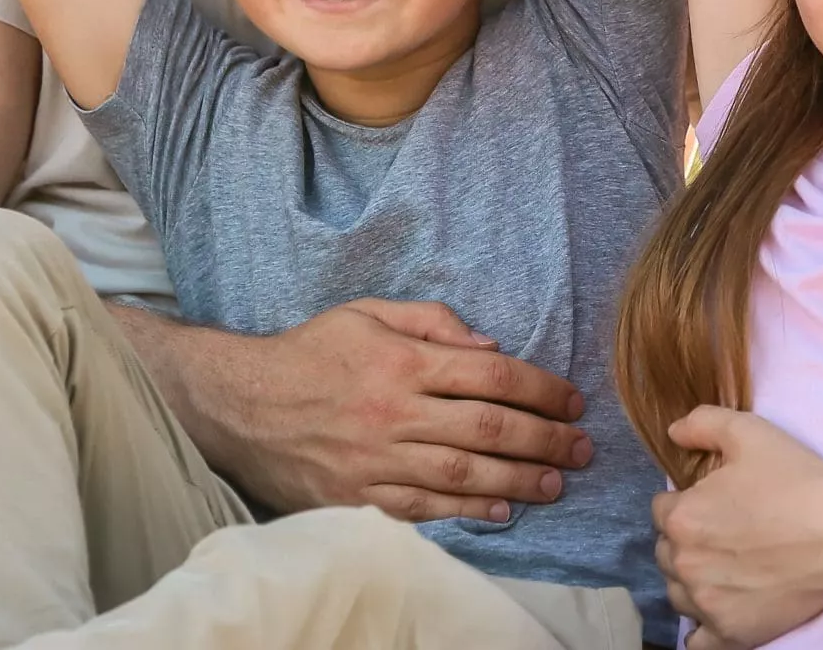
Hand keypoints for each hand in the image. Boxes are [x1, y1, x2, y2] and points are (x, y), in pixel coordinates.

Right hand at [139, 297, 593, 523]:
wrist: (240, 403)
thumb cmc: (310, 352)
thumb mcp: (367, 312)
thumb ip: (432, 322)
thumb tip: (491, 346)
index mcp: (402, 362)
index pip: (491, 375)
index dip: (540, 389)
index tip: (572, 401)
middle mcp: (394, 412)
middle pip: (488, 429)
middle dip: (545, 440)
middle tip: (582, 449)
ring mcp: (376, 460)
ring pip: (463, 475)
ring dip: (518, 481)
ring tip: (556, 483)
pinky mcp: (357, 497)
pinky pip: (423, 508)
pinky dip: (466, 511)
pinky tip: (501, 509)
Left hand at [653, 408, 822, 646]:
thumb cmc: (797, 480)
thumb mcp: (748, 432)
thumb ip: (702, 423)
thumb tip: (672, 431)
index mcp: (683, 517)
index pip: (662, 511)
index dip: (685, 502)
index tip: (711, 503)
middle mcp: (687, 564)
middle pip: (668, 552)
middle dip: (687, 541)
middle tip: (722, 533)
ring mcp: (708, 603)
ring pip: (679, 593)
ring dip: (692, 580)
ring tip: (723, 569)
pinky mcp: (731, 632)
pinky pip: (698, 641)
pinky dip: (703, 628)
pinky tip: (719, 610)